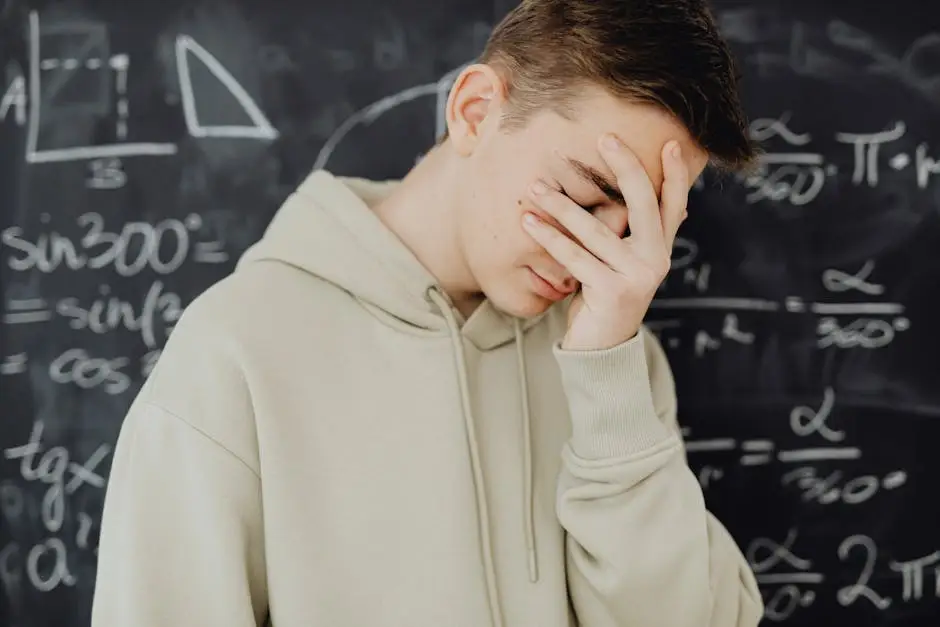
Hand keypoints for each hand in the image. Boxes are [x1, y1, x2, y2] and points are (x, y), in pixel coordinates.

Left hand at [521, 134, 688, 350]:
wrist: (601, 349)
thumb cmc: (605, 297)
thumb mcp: (624, 263)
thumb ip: (632, 234)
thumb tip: (639, 195)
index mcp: (659, 249)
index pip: (673, 204)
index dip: (674, 174)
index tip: (670, 141)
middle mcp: (654, 260)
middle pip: (645, 204)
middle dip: (625, 167)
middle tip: (604, 137)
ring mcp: (636, 276)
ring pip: (596, 231)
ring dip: (562, 205)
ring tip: (536, 186)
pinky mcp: (612, 292)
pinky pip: (575, 257)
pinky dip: (549, 237)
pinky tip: (528, 221)